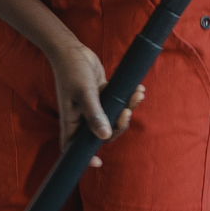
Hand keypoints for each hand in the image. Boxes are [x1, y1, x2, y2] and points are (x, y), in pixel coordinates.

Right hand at [45, 39, 143, 162]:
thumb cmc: (72, 71)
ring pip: (113, 117)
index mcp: (72, 121)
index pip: (74, 147)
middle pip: (103, 133)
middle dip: (119, 125)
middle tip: (127, 111)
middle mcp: (83, 116)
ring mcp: (93, 106)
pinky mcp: (102, 94)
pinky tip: (138, 89)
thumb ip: (95, 114)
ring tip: (137, 95)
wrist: (71, 48)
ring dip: (128, 108)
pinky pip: (117, 102)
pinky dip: (127, 97)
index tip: (99, 162)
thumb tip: (105, 137)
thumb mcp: (84, 92)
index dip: (85, 157)